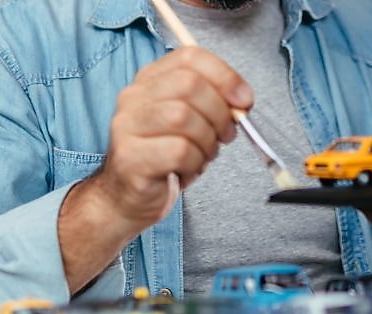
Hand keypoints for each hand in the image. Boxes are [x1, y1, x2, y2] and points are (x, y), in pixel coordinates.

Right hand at [66, 47, 251, 232]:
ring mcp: (127, 126)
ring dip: (207, 141)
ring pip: (184, 117)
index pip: (190, 57)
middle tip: (225, 135)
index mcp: (151, 80)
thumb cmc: (165, 158)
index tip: (244, 100)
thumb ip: (214, 104)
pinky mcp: (130, 157)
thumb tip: (242, 102)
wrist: (127, 198)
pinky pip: (179, 151)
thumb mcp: (193, 123)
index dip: (225, 76)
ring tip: (202, 156)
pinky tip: (186, 171)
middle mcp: (134, 97)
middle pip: (190, 85)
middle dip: (220, 113)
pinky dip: (195, 164)